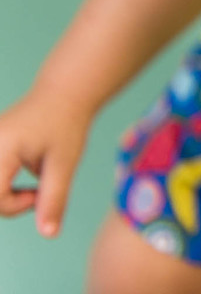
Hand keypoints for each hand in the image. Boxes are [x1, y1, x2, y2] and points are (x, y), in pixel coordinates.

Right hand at [0, 87, 91, 237]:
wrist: (62, 95)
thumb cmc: (65, 124)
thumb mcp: (64, 162)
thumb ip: (54, 198)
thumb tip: (48, 234)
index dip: (16, 206)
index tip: (41, 195)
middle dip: (7, 203)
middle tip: (35, 192)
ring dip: (3, 194)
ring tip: (30, 184)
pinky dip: (1, 185)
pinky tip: (22, 173)